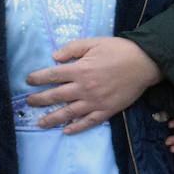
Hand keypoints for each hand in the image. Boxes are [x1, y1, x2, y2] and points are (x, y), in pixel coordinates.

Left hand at [25, 36, 162, 133]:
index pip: (52, 75)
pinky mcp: (106, 110)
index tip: (28, 81)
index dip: (38, 78)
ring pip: (68, 113)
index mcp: (80, 69)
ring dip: (52, 119)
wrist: (144, 63)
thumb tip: (54, 57)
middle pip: (56, 96)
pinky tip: (66, 131)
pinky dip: (76, 128)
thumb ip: (73, 48)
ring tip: (40, 123)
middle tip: (29, 103)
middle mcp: (84, 88)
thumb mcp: (94, 42)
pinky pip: (88, 122)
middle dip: (39, 100)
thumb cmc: (119, 50)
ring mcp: (95, 101)